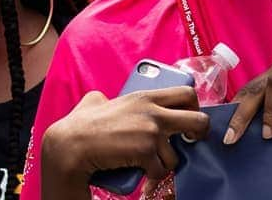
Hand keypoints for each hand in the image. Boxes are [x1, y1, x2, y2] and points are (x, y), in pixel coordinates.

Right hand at [41, 87, 208, 196]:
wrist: (72, 145)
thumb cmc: (80, 124)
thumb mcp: (98, 100)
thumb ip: (108, 98)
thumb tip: (103, 100)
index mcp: (147, 96)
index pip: (187, 93)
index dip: (194, 106)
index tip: (190, 117)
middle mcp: (155, 111)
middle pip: (198, 119)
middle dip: (200, 133)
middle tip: (192, 141)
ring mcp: (152, 132)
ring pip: (176, 155)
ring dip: (165, 163)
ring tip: (152, 164)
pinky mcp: (146, 153)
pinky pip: (160, 171)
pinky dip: (152, 177)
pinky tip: (144, 175)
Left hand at [223, 60, 271, 144]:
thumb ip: (262, 117)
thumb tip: (233, 135)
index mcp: (270, 77)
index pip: (247, 91)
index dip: (234, 112)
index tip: (226, 137)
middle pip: (256, 88)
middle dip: (242, 114)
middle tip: (234, 137)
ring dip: (269, 110)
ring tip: (269, 133)